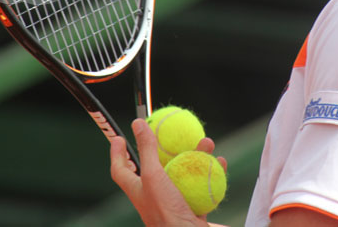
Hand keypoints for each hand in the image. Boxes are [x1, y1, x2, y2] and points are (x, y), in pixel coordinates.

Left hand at [109, 118, 226, 226]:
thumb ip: (146, 150)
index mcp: (138, 190)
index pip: (120, 170)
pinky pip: (203, 185)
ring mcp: (174, 201)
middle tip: (170, 135)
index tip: (119, 138)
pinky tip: (220, 162)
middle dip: (166, 148)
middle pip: (157, 167)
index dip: (117, 154)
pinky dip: (212, 172)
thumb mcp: (152, 176)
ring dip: (196, 156)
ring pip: (185, 173)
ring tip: (207, 143)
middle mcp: (154, 195)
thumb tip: (138, 124)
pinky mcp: (193, 207)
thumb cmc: (165, 212)